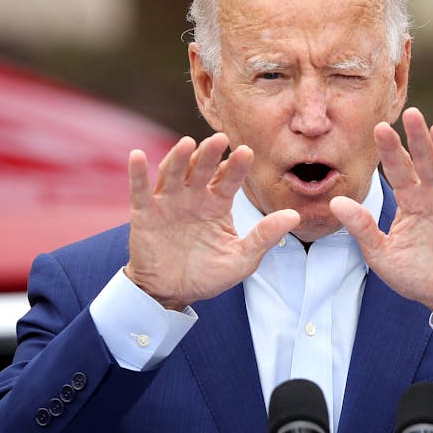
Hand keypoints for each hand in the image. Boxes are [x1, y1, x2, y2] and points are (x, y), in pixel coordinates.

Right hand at [125, 133, 299, 309]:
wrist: (172, 294)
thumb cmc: (208, 275)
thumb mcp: (242, 259)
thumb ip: (265, 237)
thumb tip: (295, 216)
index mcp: (217, 204)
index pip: (229, 179)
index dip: (237, 166)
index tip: (247, 152)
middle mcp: (193, 197)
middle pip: (202, 169)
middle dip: (210, 154)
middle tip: (220, 138)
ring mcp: (168, 202)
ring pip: (173, 174)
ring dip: (178, 158)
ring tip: (186, 143)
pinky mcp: (144, 213)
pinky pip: (139, 191)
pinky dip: (137, 173)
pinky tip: (138, 155)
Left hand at [330, 107, 432, 320]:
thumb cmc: (413, 274)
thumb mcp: (379, 252)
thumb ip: (361, 227)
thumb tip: (335, 202)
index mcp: (410, 200)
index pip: (398, 169)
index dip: (390, 149)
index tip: (377, 128)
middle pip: (425, 161)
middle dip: (417, 138)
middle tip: (410, 113)